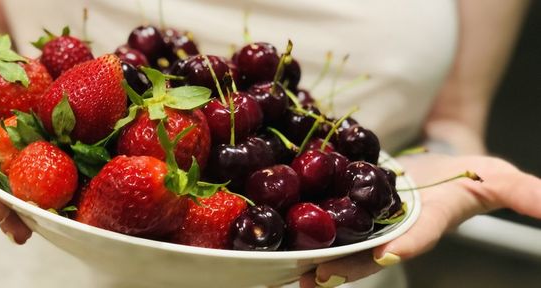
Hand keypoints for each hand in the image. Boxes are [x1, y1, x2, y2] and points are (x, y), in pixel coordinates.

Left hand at [298, 154, 540, 286]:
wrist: (437, 165)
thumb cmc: (468, 175)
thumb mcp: (500, 179)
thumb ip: (525, 196)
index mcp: (428, 223)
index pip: (419, 237)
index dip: (405, 246)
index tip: (387, 255)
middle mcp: (394, 230)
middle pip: (368, 252)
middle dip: (344, 267)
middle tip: (318, 278)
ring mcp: (369, 222)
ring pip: (341, 245)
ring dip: (317, 258)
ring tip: (291, 270)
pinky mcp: (347, 206)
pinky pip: (326, 222)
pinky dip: (304, 232)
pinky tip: (280, 240)